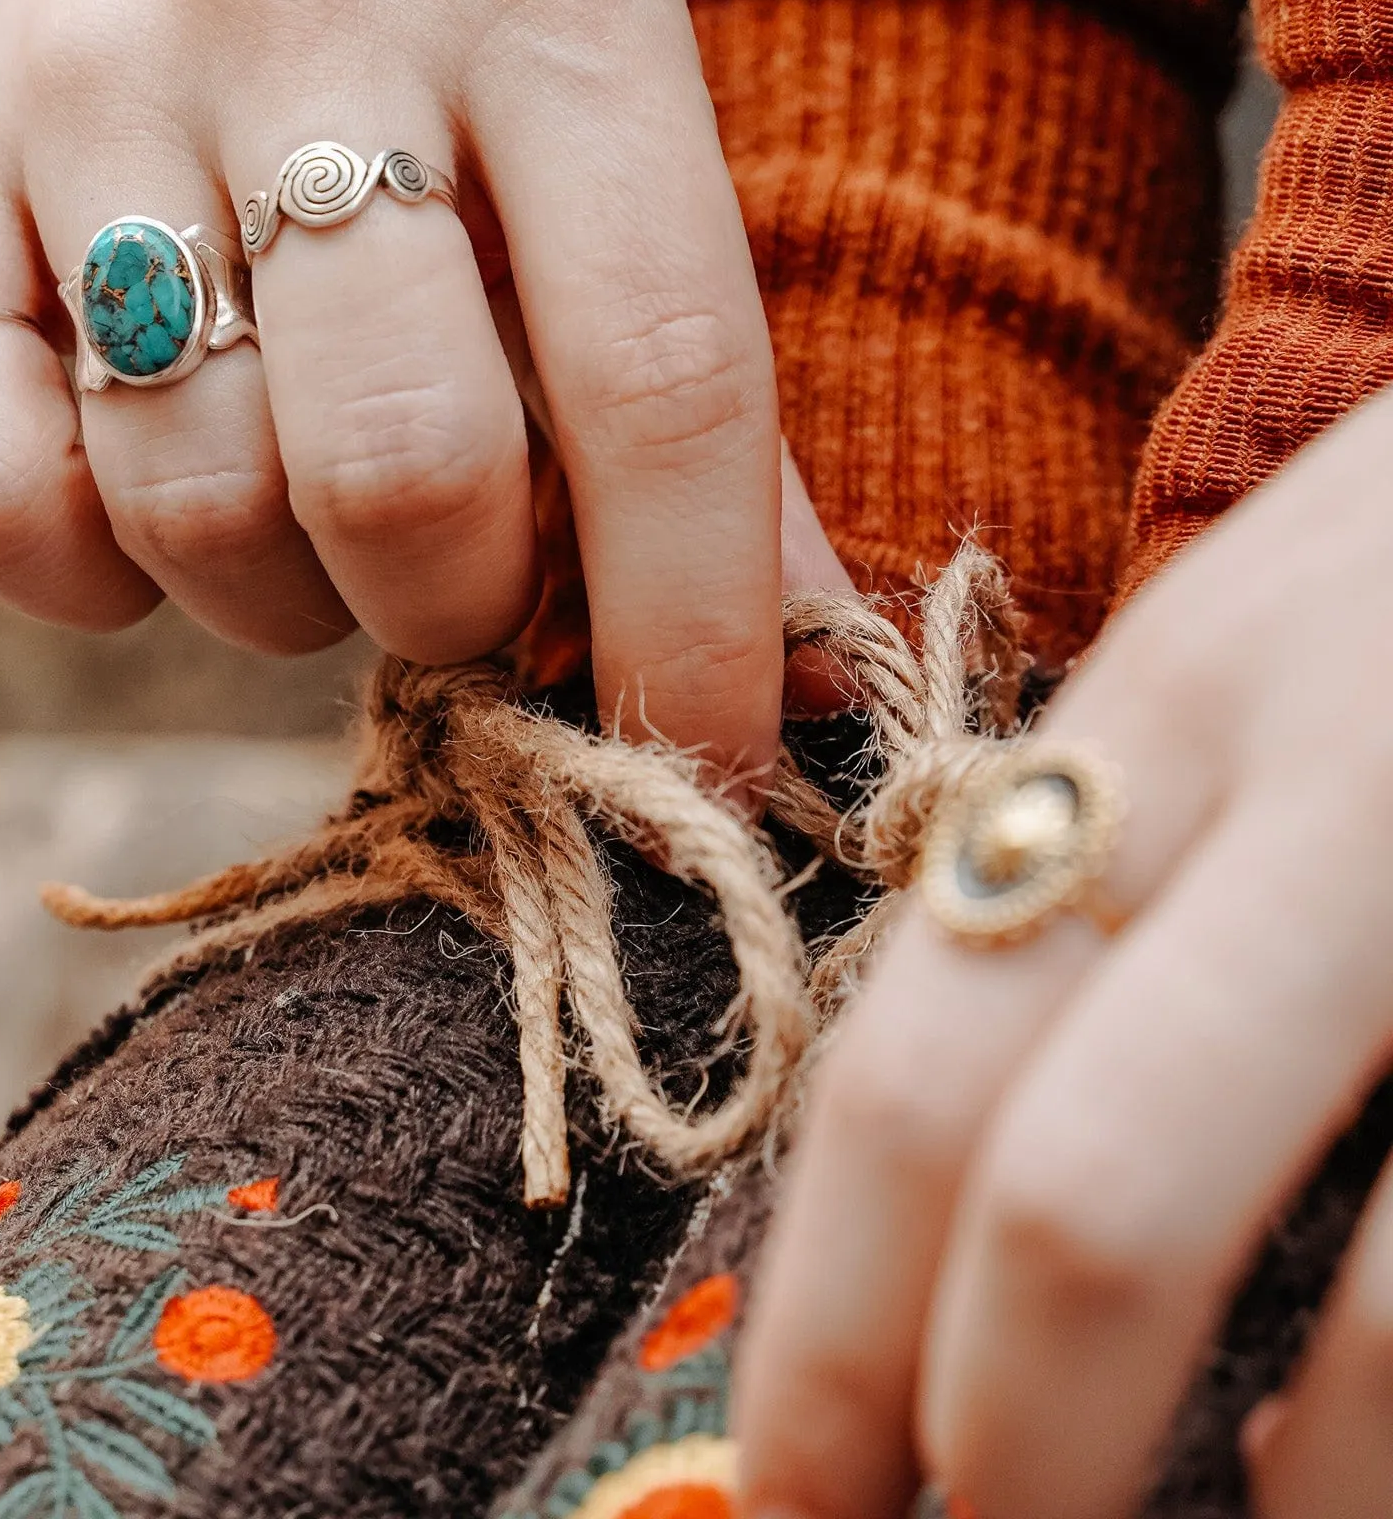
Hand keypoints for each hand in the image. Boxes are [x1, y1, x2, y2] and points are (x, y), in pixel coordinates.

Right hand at [0, 0, 842, 765]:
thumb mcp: (613, 106)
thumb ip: (695, 389)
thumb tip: (782, 688)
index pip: (655, 373)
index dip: (690, 624)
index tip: (699, 766)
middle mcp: (304, 1)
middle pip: (400, 465)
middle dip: (453, 614)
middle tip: (457, 589)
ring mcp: (83, 67)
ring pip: (190, 500)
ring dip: (276, 596)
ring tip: (308, 508)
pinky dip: (83, 578)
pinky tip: (142, 493)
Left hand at [736, 386, 1392, 1518]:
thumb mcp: (1243, 677)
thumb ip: (1095, 878)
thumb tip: (935, 1199)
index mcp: (1166, 724)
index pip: (914, 1062)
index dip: (826, 1325)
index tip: (781, 1489)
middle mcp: (1331, 797)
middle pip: (1078, 1195)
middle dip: (983, 1443)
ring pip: (1383, 1314)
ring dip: (1277, 1515)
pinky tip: (1356, 1481)